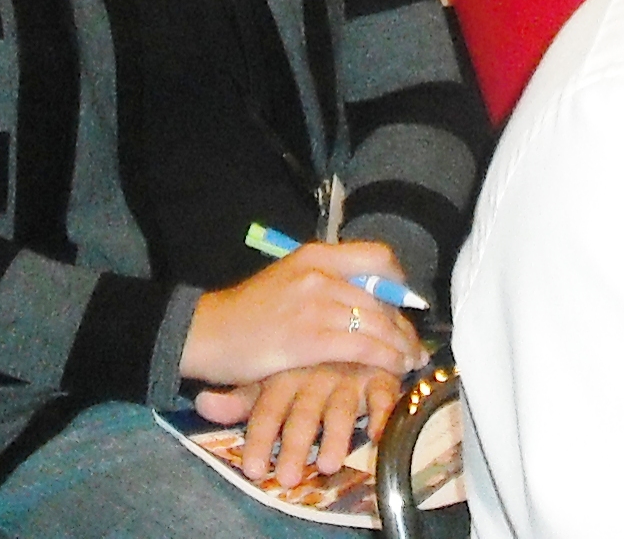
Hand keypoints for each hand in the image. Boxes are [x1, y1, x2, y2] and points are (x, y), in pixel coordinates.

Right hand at [181, 242, 423, 390]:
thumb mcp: (289, 280)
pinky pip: (362, 346)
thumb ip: (325, 283)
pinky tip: (393, 369)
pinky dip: (385, 358)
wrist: (209, 332)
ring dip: (401, 345)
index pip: (377, 256)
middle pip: (381, 296)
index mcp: (315, 255)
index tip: (406, 304)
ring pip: (377, 322)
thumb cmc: (248, 311)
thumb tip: (367, 297)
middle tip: (414, 345)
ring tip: (410, 361)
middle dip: (404, 325)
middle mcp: (319, 273)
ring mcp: (314, 304)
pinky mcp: (309, 338)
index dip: (400, 281)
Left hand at [192, 362, 406, 486]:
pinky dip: (381, 413)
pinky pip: (382, 393)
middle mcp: (315, 375)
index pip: (267, 408)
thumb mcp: (264, 374)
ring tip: (325, 466)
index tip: (252, 469)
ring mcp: (346, 375)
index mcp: (285, 374)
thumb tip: (200, 403)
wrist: (341, 308)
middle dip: (293, 446)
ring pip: (339, 409)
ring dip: (333, 438)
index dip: (259, 438)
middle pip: (302, 414)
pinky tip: (376, 433)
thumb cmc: (297, 353)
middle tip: (286, 477)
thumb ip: (239, 398)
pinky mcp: (377, 374)